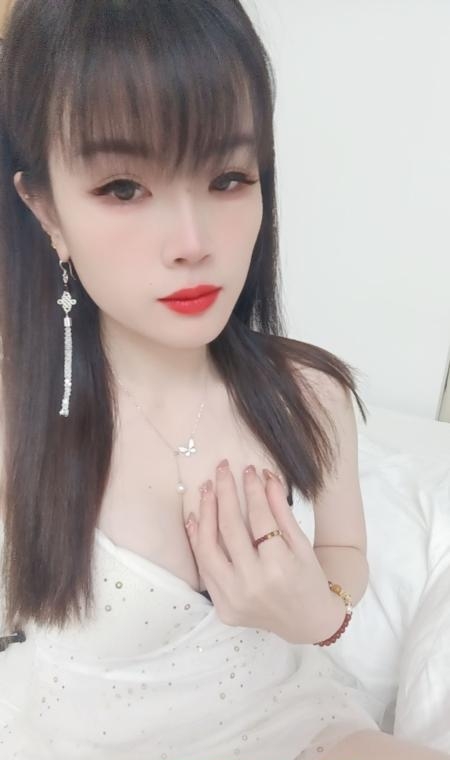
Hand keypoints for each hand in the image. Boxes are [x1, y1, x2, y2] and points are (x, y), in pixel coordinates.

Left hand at [185, 460, 344, 643]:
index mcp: (279, 567)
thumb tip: (265, 476)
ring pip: (208, 548)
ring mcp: (233, 598)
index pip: (259, 518)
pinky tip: (196, 517)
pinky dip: (197, 541)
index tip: (248, 469)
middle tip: (222, 469)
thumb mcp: (301, 543)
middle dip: (225, 493)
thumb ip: (281, 510)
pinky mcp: (222, 608)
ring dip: (205, 513)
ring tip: (207, 489)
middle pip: (230, 528)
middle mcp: (253, 584)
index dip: (252, 490)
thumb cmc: (308, 578)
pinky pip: (203, 569)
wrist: (307, 623)